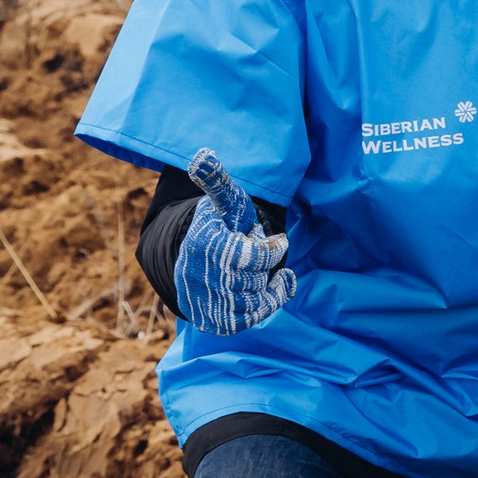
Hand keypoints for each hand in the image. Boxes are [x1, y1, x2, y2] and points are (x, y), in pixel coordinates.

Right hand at [173, 149, 294, 334]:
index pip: (249, 257)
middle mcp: (197, 277)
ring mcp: (203, 302)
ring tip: (266, 271)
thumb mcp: (225, 200)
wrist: (201, 257)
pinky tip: (281, 284)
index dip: (271, 251)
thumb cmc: (223, 223)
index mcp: (201, 244)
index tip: (279, 242)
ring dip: (267, 285)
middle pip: (252, 279)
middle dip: (263, 267)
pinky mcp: (213, 321)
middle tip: (258, 256)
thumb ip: (218, 180)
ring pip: (252, 302)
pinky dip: (271, 303)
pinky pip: (250, 320)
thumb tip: (202, 156)